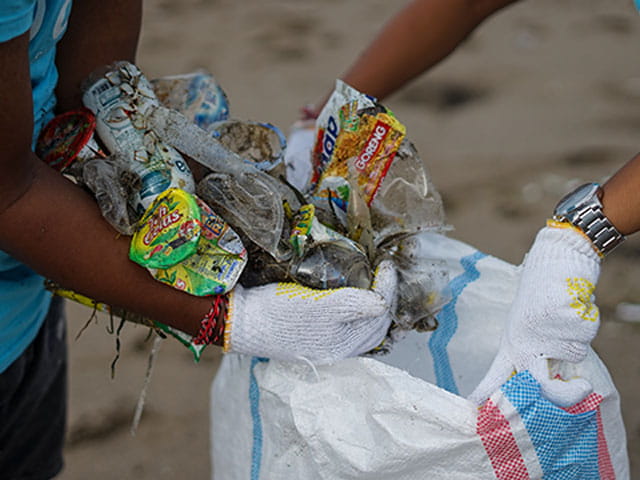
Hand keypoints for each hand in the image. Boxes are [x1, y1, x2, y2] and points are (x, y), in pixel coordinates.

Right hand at [225, 261, 396, 363]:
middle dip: (385, 296)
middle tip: (384, 272)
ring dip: (373, 305)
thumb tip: (383, 302)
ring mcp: (326, 344)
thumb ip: (354, 305)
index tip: (386, 264)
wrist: (241, 322)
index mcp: (343, 345)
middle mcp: (338, 349)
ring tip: (374, 283)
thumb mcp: (320, 306)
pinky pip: (348, 326)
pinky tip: (354, 298)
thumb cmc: (278, 313)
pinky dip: (357, 311)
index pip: (379, 314)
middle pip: (376, 324)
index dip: (387, 287)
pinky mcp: (314, 336)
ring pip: (363, 327)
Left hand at [468, 225, 601, 406]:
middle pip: (540, 384)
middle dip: (561, 394)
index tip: (475, 410)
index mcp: (512, 343)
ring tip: (565, 315)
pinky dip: (585, 322)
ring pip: (574, 355)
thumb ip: (534, 352)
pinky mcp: (563, 320)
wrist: (554, 259)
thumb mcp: (528, 327)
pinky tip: (573, 305)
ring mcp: (544, 332)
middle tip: (579, 389)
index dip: (488, 395)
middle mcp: (525, 341)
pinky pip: (585, 336)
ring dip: (577, 338)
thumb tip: (547, 383)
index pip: (497, 375)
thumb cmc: (541, 295)